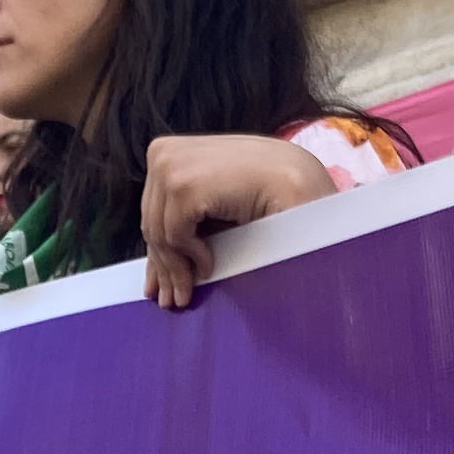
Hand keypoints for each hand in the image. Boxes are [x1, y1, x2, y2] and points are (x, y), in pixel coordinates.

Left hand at [138, 135, 332, 308]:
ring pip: (159, 234)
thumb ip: (186, 227)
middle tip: (170, 300)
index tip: (158, 285)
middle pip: (150, 223)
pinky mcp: (182, 184)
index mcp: (171, 152)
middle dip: (163, 266)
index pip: (152, 210)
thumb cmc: (267, 194)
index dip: (157, 250)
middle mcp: (163, 153)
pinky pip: (173, 235)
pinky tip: (210, 264)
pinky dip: (192, 255)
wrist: (303, 180)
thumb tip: (154, 273)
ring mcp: (170, 166)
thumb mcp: (215, 208)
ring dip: (177, 269)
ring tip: (188, 294)